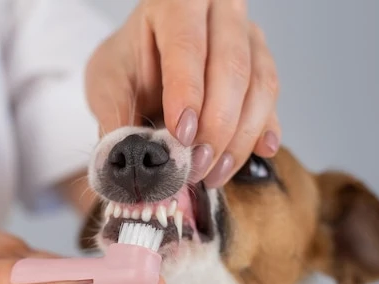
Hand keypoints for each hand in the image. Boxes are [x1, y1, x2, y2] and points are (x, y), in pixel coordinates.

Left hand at [85, 0, 280, 188]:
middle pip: (232, 66)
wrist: (142, 61)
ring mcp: (246, 36)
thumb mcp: (107, 85)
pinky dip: (263, 131)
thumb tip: (125, 159)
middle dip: (216, 124)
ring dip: (239, 137)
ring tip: (213, 172)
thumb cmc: (127, 65)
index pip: (187, 46)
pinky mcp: (262, 64)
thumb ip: (116, 117)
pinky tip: (258, 153)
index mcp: (175, 4)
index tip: (182, 135)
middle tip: (196, 164)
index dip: (188, 92)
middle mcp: (219, 12)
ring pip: (259, 85)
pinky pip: (271, 99)